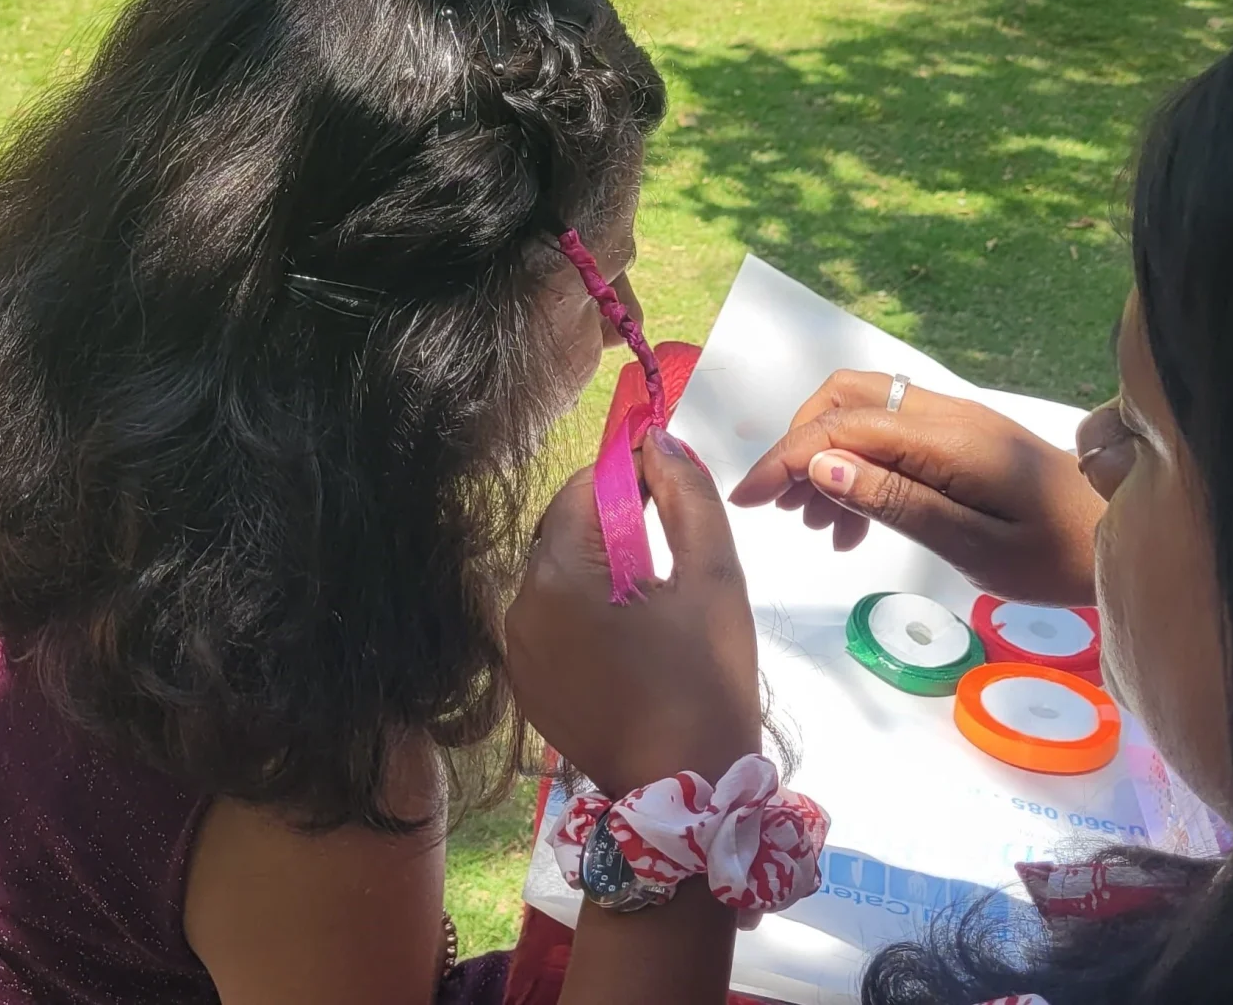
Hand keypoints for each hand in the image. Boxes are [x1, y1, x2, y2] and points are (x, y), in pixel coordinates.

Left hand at [506, 428, 760, 797]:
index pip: (583, 488)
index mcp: (560, 573)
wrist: (684, 792)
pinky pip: (550, 625)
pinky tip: (629, 642)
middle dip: (614, 525)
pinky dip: (583, 617)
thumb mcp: (715, 577)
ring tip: (655, 600)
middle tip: (670, 548)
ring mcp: (517, 651)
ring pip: (557, 579)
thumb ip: (688, 496)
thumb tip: (659, 440)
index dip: (626, 475)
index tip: (667, 484)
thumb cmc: (707, 680)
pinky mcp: (526, 686)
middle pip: (565, 532)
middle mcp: (521, 605)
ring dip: (599, 572)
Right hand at [726, 370, 1103, 605]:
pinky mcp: (960, 438)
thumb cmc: (1057, 553)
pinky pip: (888, 434)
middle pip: (843, 397)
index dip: (785, 457)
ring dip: (826, 460)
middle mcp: (944, 413)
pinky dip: (857, 469)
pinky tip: (855, 524)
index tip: (748, 501)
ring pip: (861, 414)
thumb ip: (896, 501)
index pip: (840, 426)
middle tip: (787, 513)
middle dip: (799, 447)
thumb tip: (820, 463)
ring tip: (822, 528)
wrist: (1125, 536)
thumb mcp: (974, 543)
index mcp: (946, 438)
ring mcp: (953, 421)